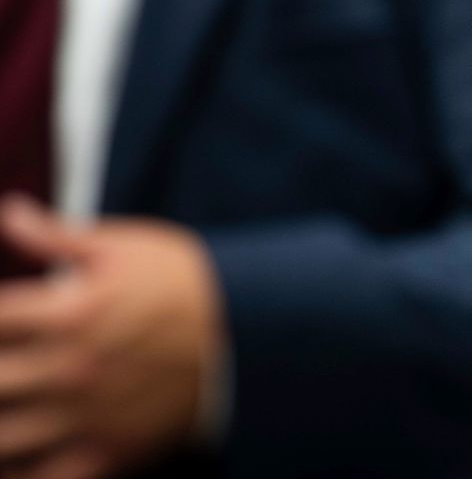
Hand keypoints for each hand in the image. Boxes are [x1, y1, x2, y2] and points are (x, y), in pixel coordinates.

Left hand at [0, 194, 224, 478]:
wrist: (255, 331)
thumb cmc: (190, 284)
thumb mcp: (126, 246)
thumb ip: (58, 236)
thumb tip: (11, 211)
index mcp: (68, 312)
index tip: (1, 319)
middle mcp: (69, 368)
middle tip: (7, 363)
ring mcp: (87, 416)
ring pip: (2, 438)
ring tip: (11, 405)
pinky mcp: (111, 452)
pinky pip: (44, 478)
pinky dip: (22, 472)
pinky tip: (22, 453)